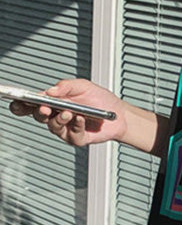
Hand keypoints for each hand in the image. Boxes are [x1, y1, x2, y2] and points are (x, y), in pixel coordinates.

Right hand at [9, 78, 128, 146]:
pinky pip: (71, 134)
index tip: (19, 102)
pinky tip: (81, 119)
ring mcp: (65, 128)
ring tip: (69, 112)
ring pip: (53, 126)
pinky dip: (76, 126)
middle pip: (38, 116)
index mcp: (54, 101)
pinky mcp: (76, 138)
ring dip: (59, 119)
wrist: (119, 114)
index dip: (22, 104)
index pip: (32, 103)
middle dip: (40, 112)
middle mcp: (56, 115)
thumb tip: (49, 91)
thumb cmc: (100, 99)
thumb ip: (66, 86)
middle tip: (45, 107)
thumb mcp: (83, 86)